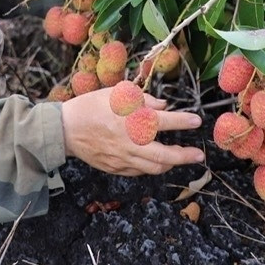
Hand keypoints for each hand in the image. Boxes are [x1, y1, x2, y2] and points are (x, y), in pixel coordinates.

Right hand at [59, 88, 204, 175]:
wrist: (66, 128)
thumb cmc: (92, 106)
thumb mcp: (117, 93)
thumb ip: (143, 98)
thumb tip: (163, 105)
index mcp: (132, 121)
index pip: (166, 122)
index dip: (184, 122)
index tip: (197, 121)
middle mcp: (131, 142)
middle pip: (165, 155)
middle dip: (185, 156)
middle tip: (198, 155)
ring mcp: (123, 158)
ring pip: (153, 168)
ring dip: (169, 164)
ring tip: (178, 157)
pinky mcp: (116, 168)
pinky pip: (138, 171)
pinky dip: (150, 166)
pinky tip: (154, 160)